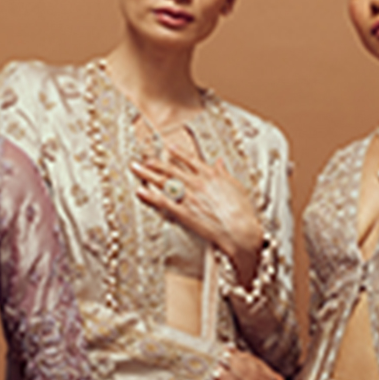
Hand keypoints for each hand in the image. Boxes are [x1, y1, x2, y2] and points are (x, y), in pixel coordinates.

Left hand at [131, 146, 263, 285]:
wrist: (240, 231)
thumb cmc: (243, 212)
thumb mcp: (237, 187)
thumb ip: (225, 173)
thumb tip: (220, 162)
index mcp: (210, 175)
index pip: (190, 160)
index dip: (178, 153)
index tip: (168, 148)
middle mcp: (197, 183)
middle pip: (171, 169)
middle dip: (155, 163)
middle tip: (143, 159)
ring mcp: (188, 197)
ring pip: (163, 182)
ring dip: (147, 174)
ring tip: (135, 169)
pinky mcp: (184, 213)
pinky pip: (163, 203)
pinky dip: (150, 196)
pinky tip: (139, 191)